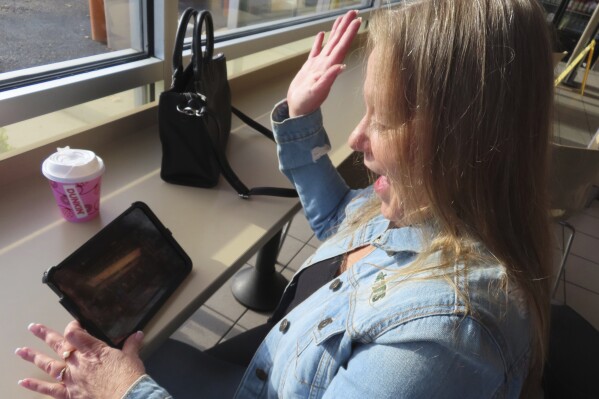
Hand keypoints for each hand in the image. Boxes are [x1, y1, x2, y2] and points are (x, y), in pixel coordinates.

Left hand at [15, 321, 145, 398]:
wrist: (127, 398)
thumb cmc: (129, 378)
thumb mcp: (132, 358)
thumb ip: (131, 345)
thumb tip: (138, 335)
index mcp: (94, 350)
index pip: (76, 333)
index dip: (73, 327)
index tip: (74, 325)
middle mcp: (79, 363)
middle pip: (58, 345)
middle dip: (45, 334)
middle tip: (33, 327)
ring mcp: (72, 379)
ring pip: (49, 365)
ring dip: (34, 357)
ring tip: (21, 351)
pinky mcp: (70, 394)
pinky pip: (50, 390)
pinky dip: (36, 386)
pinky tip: (24, 382)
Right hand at [287, 10, 360, 116]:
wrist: (298, 110)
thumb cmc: (307, 103)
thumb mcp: (318, 91)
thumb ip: (329, 78)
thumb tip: (341, 66)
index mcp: (329, 67)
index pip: (342, 46)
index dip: (350, 33)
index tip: (358, 20)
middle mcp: (326, 64)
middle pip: (338, 41)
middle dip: (346, 26)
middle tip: (354, 12)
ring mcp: (319, 65)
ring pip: (330, 43)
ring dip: (336, 30)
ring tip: (342, 18)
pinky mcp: (310, 68)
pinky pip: (316, 51)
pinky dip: (319, 41)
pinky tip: (322, 33)